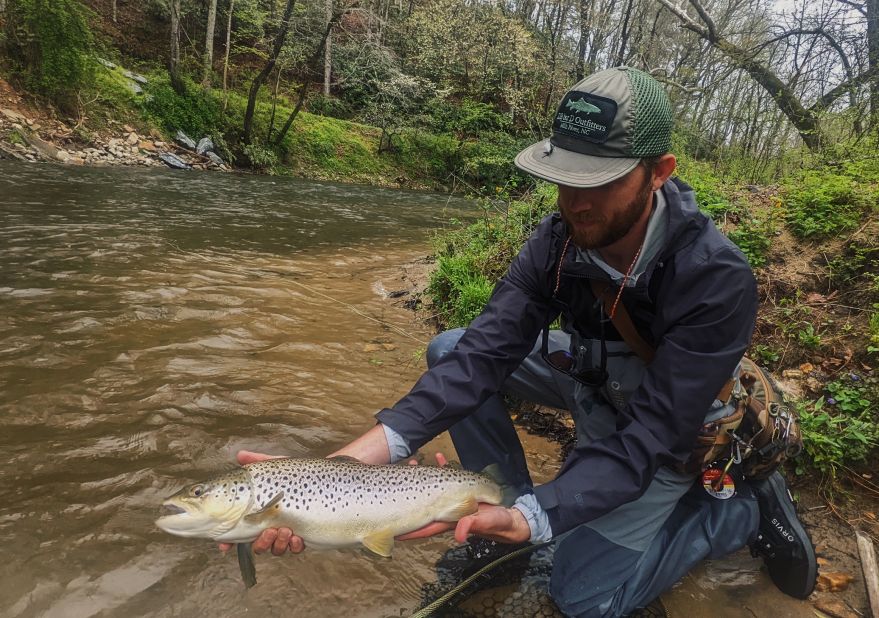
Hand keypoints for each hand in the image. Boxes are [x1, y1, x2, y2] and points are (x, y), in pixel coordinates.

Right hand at [217, 450, 304, 555]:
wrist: (330, 478)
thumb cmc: (300, 473)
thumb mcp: (278, 466)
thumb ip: (258, 461)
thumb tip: (240, 454)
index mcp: (260, 511)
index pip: (240, 529)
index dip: (229, 541)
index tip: (224, 546)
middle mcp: (272, 523)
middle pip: (258, 544)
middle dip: (260, 543)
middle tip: (268, 531)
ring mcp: (288, 531)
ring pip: (276, 549)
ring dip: (277, 544)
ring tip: (285, 530)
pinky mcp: (304, 535)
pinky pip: (296, 549)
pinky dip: (295, 546)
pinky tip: (298, 536)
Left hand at [395, 454, 530, 544]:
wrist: (511, 517)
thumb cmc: (498, 522)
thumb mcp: (487, 523)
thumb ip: (472, 525)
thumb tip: (459, 534)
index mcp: (449, 521)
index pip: (424, 524)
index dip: (408, 526)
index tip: (391, 526)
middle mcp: (447, 511)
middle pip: (422, 504)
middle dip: (408, 496)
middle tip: (396, 480)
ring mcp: (453, 501)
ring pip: (432, 489)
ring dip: (422, 476)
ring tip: (413, 463)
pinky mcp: (462, 492)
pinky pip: (448, 478)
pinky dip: (442, 468)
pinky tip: (438, 457)